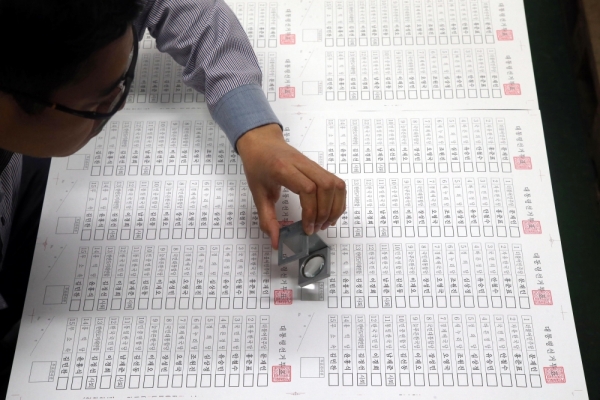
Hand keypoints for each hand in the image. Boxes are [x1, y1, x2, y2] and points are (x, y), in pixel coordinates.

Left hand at [237, 123, 345, 248]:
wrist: (261, 142)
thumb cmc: (258, 166)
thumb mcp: (257, 194)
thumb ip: (267, 219)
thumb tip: (277, 242)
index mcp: (283, 169)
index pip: (308, 189)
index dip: (311, 211)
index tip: (306, 227)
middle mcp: (301, 164)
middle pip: (326, 187)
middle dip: (325, 212)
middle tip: (316, 228)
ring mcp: (312, 164)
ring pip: (335, 184)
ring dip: (335, 207)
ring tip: (326, 222)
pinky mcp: (318, 167)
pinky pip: (336, 182)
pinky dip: (338, 199)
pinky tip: (330, 212)